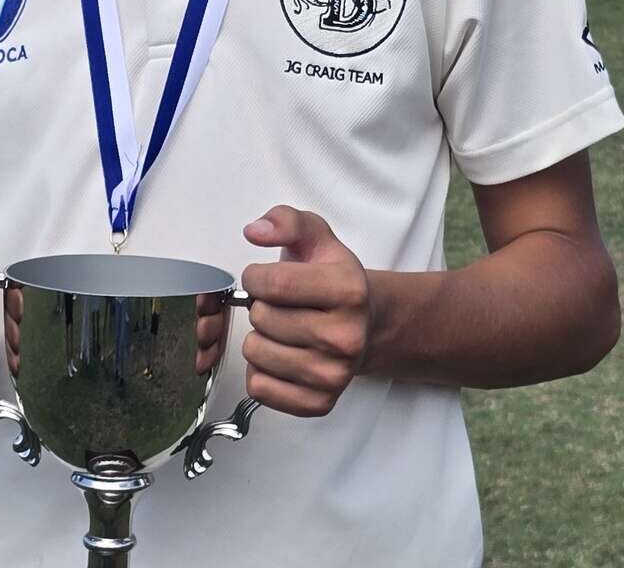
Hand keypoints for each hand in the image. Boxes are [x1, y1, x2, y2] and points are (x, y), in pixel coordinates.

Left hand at [240, 206, 370, 416]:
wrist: (368, 324)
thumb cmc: (334, 280)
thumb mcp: (317, 239)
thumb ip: (286, 221)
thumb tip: (255, 231)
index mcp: (348, 291)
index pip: (272, 283)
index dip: (255, 277)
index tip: (264, 278)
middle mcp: (346, 336)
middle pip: (262, 319)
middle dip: (260, 307)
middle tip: (283, 306)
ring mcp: (335, 374)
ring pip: (256, 354)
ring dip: (259, 338)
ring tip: (283, 330)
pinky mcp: (320, 402)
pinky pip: (260, 387)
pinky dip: (261, 371)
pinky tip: (282, 356)